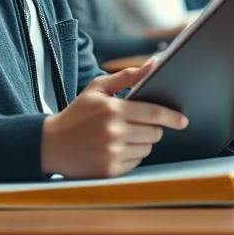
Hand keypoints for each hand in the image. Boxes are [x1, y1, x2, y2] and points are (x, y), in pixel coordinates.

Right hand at [41, 59, 187, 177]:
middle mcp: (113, 132)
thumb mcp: (97, 88)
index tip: (183, 120)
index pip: (153, 113)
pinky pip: (136, 162)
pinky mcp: (110, 170)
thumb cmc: (77, 113)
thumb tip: (153, 64)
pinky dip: (131, 154)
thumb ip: (127, 76)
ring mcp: (112, 153)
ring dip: (142, 141)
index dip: (172, 117)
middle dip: (152, 127)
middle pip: (154, 133)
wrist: (51, 144)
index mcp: (112, 110)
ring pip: (147, 148)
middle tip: (137, 124)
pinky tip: (115, 148)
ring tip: (122, 135)